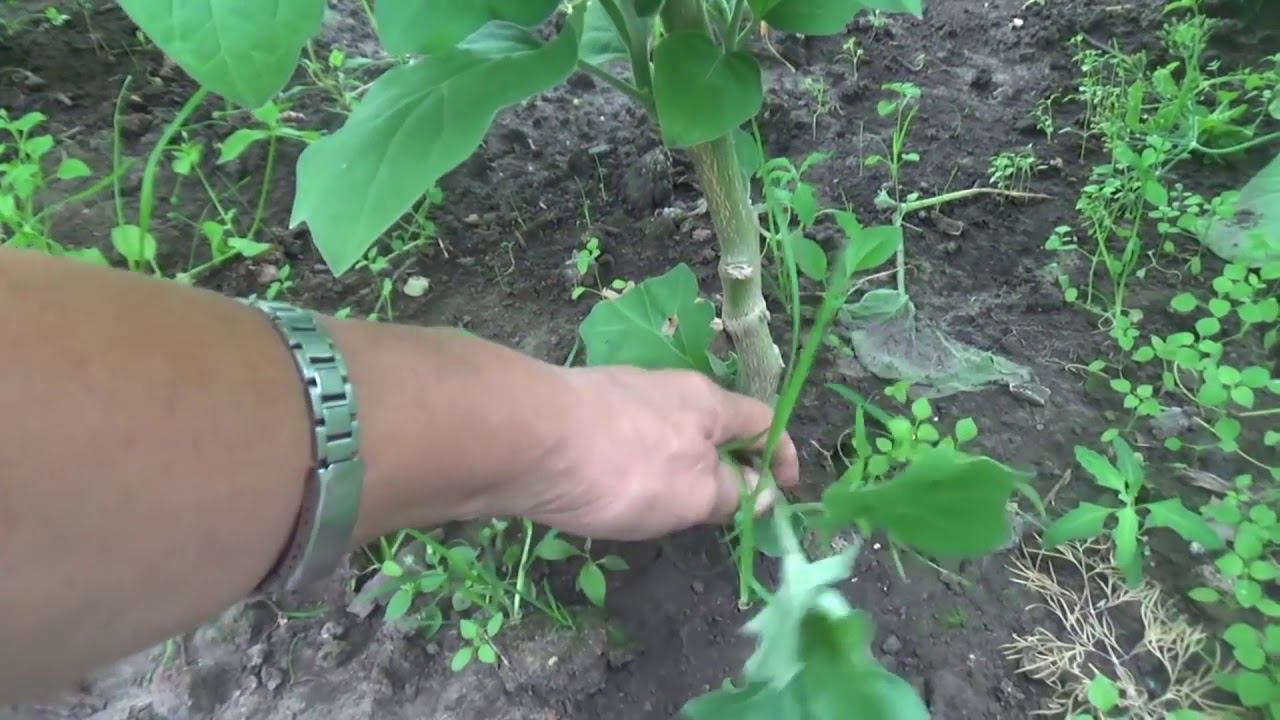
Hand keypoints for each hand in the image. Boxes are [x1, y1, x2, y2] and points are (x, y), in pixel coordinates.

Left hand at [509, 366, 799, 540]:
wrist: (526, 438)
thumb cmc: (626, 468)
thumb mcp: (694, 494)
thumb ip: (732, 494)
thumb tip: (758, 492)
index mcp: (708, 402)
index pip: (762, 421)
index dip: (781, 455)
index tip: (785, 490)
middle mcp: (667, 387)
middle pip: (711, 425)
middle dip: (722, 463)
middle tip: (720, 508)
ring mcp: (619, 393)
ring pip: (665, 431)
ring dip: (676, 465)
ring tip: (662, 507)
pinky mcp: (578, 408)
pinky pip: (625, 437)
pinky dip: (635, 463)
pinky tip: (611, 490)